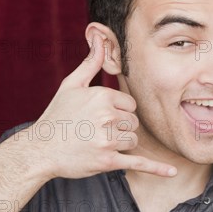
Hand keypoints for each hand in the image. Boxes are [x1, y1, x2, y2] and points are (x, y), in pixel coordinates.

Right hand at [23, 34, 176, 180]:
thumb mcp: (71, 85)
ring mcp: (107, 140)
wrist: (39, 149)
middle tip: (95, 131)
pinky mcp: (107, 161)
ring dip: (120, 143)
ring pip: (133, 140)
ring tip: (96, 143)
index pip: (130, 104)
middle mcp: (107, 117)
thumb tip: (99, 38)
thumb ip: (91, 63)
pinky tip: (173, 173)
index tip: (100, 116)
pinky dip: (156, 168)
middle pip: (133, 122)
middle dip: (120, 127)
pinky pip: (138, 163)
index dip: (118, 111)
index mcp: (102, 96)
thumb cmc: (57, 115)